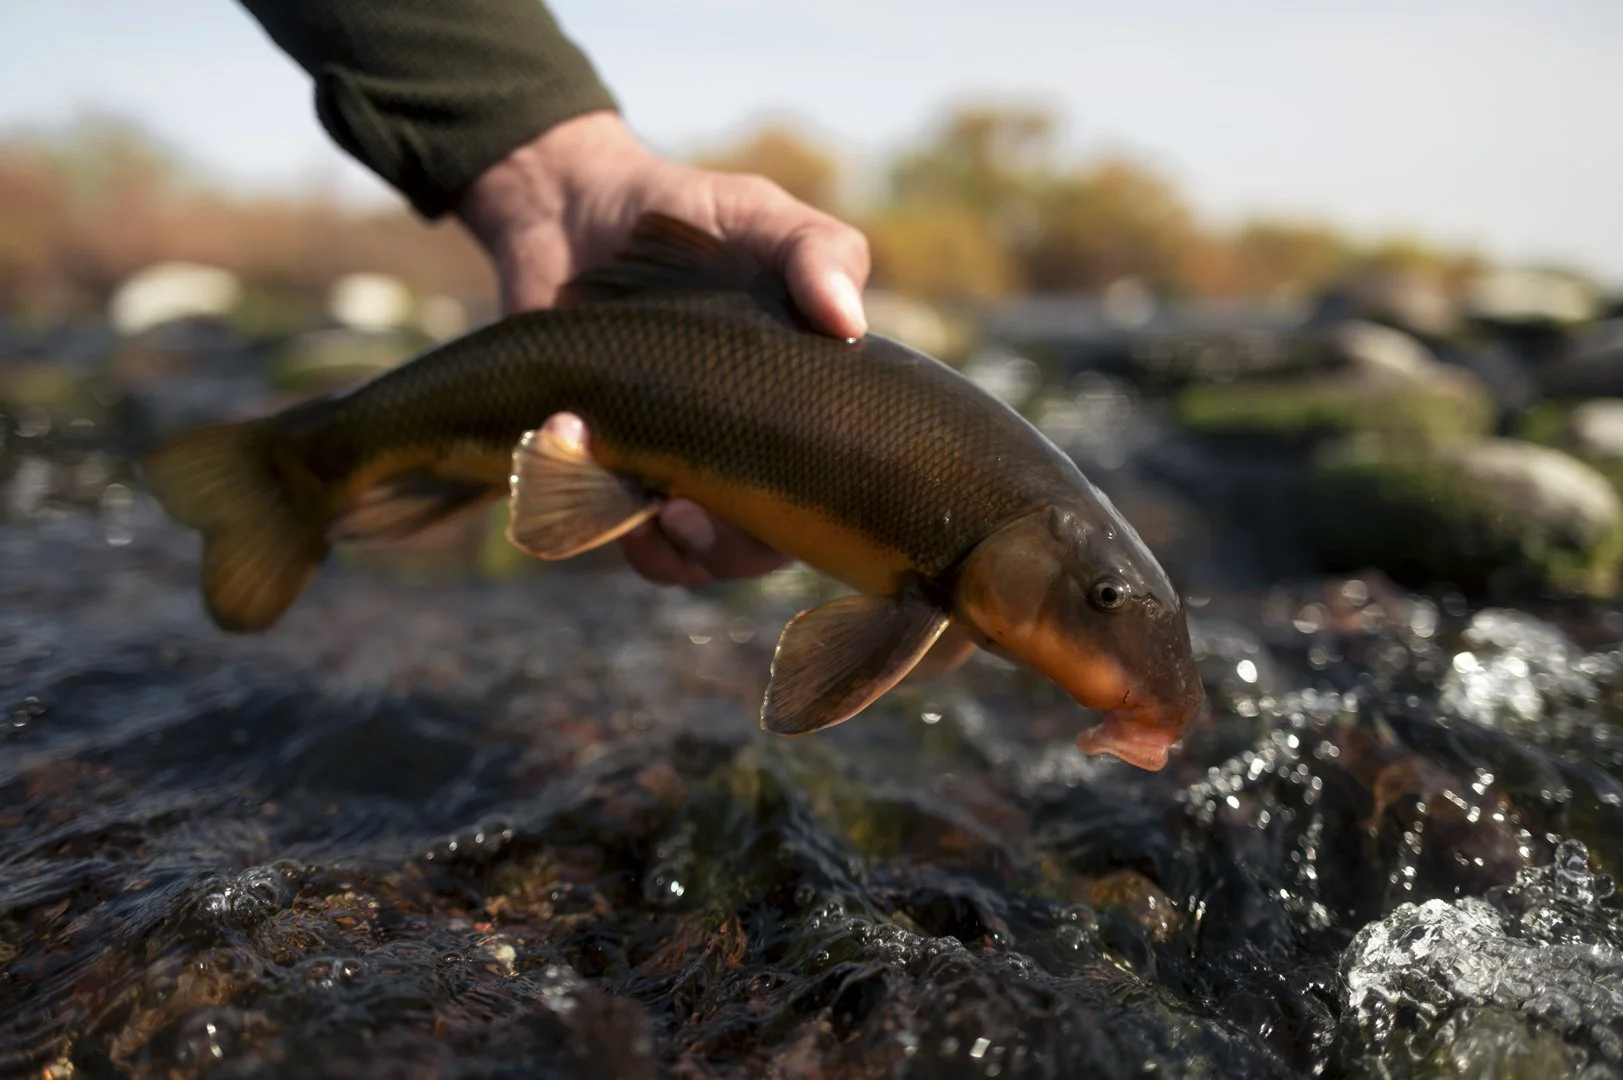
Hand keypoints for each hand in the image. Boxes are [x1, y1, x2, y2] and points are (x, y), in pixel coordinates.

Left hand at [456, 110, 869, 587]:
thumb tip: (850, 323)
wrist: (572, 210)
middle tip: (680, 511)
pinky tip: (561, 438)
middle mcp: (740, 459)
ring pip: (679, 557)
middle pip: (751, 552)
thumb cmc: (687, 215)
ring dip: (648, 536)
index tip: (762, 503)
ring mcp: (669, 469)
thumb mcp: (763, 218)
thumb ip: (819, 252)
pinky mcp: (599, 469)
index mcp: (798, 417)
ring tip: (607, 465)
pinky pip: (606, 531)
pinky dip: (584, 506)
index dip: (800, 528)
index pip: (822, 508)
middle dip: (719, 548)